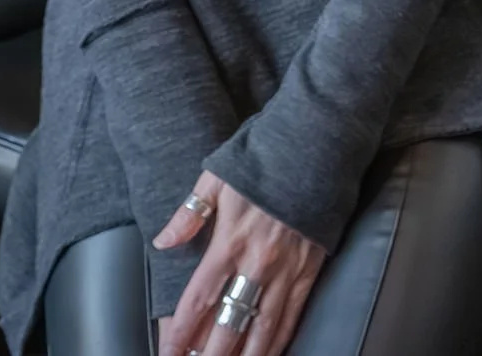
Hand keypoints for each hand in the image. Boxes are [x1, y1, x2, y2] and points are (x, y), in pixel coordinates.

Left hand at [154, 171, 325, 355]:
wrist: (318, 147)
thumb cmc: (266, 159)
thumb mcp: (218, 176)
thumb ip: (190, 213)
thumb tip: (162, 241)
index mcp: (230, 241)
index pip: (198, 300)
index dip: (180, 334)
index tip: (168, 354)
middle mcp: (258, 263)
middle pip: (229, 325)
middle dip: (210, 355)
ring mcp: (287, 270)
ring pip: (263, 330)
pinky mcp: (310, 270)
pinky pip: (292, 316)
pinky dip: (278, 341)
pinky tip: (267, 355)